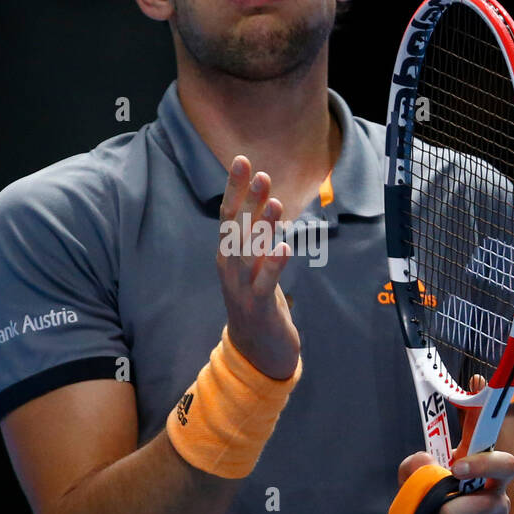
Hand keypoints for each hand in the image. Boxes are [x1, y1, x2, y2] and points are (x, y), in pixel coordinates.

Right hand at [217, 156, 299, 379]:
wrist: (258, 353)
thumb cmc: (259, 305)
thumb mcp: (256, 268)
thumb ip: (257, 241)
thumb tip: (266, 209)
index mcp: (229, 257)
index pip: (229, 216)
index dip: (235, 188)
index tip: (242, 160)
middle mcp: (231, 269)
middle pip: (236, 228)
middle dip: (246, 200)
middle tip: (259, 172)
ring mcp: (242, 289)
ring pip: (249, 253)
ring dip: (261, 228)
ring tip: (274, 202)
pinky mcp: (259, 308)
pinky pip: (266, 283)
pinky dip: (273, 264)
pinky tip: (284, 246)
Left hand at [398, 376, 513, 513]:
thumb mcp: (413, 490)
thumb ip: (414, 471)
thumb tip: (425, 460)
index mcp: (470, 463)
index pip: (479, 429)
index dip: (481, 404)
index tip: (477, 378)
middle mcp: (490, 482)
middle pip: (507, 463)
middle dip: (482, 464)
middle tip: (455, 470)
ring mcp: (497, 508)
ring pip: (485, 502)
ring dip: (453, 511)